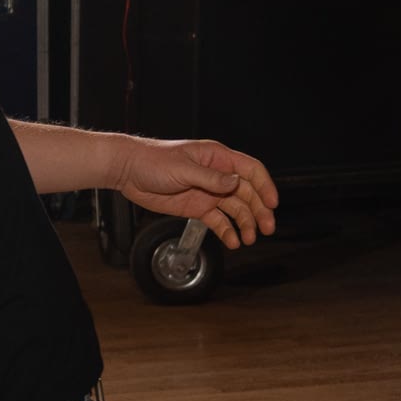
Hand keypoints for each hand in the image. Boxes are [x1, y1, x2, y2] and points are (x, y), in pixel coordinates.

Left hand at [113, 137, 278, 251]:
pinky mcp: (197, 207)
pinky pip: (217, 220)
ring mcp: (208, 192)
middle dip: (259, 211)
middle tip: (267, 228)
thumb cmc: (153, 161)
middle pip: (247, 193)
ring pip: (235, 209)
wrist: (129, 171)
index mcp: (218, 158)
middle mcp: (217, 175)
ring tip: (249, 239)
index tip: (272, 204)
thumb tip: (236, 183)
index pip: (251, 170)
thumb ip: (210, 178)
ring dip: (245, 224)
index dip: (265, 186)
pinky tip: (233, 242)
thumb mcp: (184, 168)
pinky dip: (227, 231)